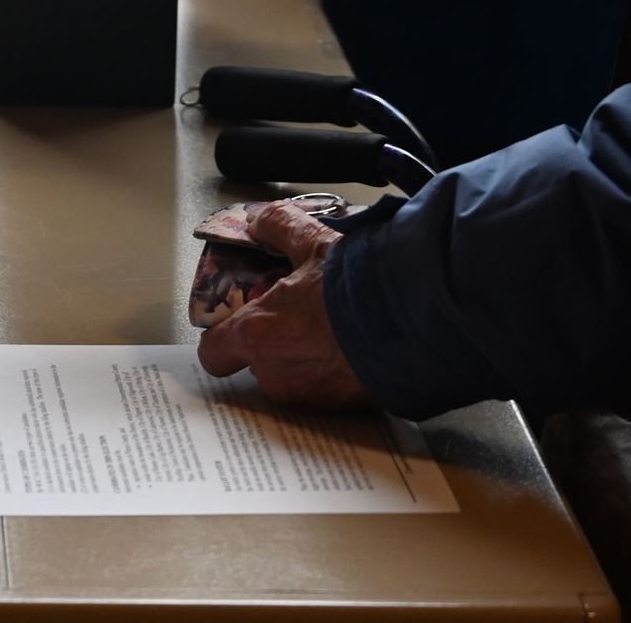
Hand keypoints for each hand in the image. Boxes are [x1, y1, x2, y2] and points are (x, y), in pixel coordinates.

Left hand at [197, 200, 373, 409]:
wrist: (416, 322)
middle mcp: (277, 374)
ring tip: (335, 331)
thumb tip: (260, 219)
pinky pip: (331, 394)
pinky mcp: (347, 411)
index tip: (236, 323)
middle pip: (258, 364)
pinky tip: (358, 350)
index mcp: (258, 335)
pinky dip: (339, 375)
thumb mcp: (313, 242)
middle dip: (274, 344)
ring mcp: (312, 398)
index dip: (223, 338)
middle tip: (298, 318)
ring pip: (294, 381)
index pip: (214, 352)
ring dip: (308, 360)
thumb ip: (279, 228)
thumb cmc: (358, 285)